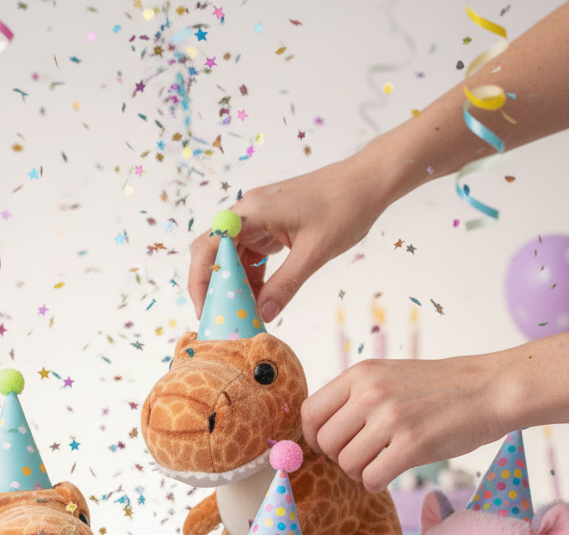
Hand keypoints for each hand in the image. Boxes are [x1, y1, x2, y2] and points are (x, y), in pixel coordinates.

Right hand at [188, 151, 389, 321]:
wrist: (367, 181)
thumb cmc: (344, 206)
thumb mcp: (314, 252)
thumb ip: (285, 285)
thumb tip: (263, 315)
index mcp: (252, 213)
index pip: (208, 247)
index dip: (200, 280)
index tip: (206, 310)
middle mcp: (248, 213)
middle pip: (214, 253)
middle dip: (216, 288)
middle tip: (223, 318)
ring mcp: (258, 219)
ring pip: (232, 258)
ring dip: (236, 286)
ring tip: (245, 314)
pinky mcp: (270, 226)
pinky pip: (251, 256)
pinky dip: (252, 279)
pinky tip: (261, 299)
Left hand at [300, 355, 507, 491]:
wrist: (491, 388)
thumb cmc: (439, 388)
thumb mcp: (388, 377)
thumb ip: (355, 398)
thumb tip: (318, 433)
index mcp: (360, 374)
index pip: (310, 412)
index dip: (314, 436)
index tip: (331, 445)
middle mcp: (370, 393)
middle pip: (325, 442)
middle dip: (340, 457)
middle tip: (364, 456)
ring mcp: (391, 418)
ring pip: (346, 463)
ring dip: (359, 472)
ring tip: (380, 463)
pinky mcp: (412, 445)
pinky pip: (371, 478)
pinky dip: (376, 482)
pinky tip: (391, 473)